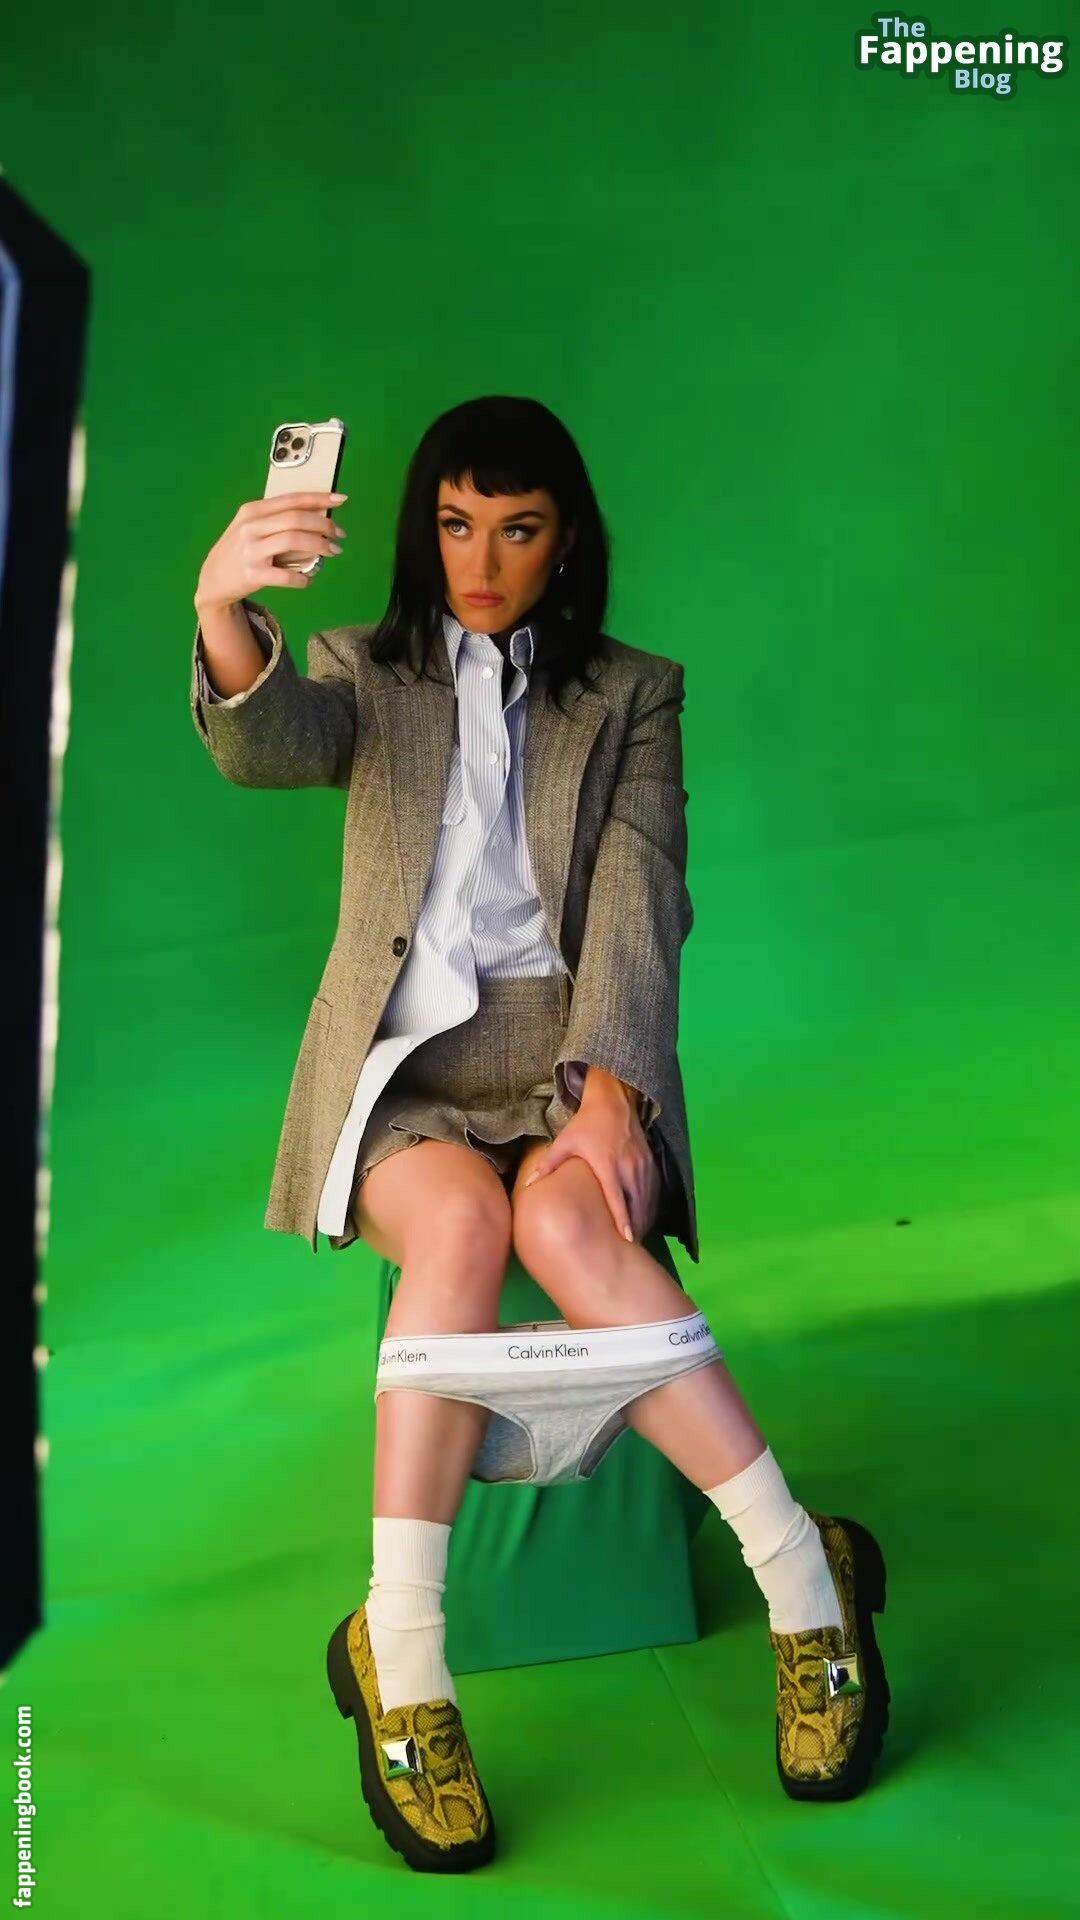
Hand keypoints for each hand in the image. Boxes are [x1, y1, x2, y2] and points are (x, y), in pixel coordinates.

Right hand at [194, 490, 347, 611]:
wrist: (213, 579)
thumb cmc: (239, 550)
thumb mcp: (251, 527)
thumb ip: (277, 520)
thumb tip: (318, 517)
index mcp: (252, 510)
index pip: (291, 499)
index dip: (319, 498)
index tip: (341, 500)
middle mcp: (250, 527)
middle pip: (296, 519)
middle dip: (324, 524)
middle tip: (339, 534)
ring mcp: (251, 550)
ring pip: (293, 541)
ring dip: (319, 545)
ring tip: (332, 551)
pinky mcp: (252, 574)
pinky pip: (285, 576)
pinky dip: (302, 578)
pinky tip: (307, 580)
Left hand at [522, 1081, 660, 1243]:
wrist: (613, 1101)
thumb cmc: (586, 1124)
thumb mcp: (564, 1142)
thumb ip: (547, 1164)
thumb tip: (527, 1184)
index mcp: (607, 1165)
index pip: (618, 1199)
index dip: (623, 1220)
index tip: (627, 1240)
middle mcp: (628, 1168)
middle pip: (636, 1205)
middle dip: (634, 1228)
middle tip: (629, 1248)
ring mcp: (642, 1166)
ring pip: (646, 1200)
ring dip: (643, 1220)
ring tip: (636, 1239)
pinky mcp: (650, 1163)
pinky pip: (653, 1191)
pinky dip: (649, 1207)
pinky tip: (643, 1219)